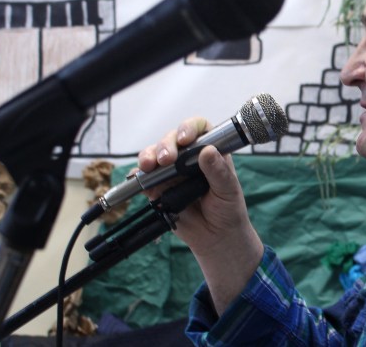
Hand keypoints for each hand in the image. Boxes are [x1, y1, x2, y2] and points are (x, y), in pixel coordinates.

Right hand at [138, 117, 263, 314]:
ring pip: (155, 155)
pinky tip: (136, 178)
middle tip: (166, 159)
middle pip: (172, 139)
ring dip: (149, 157)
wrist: (217, 237)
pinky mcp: (158, 188)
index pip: (199, 129)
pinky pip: (144, 178)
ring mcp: (172, 172)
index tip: (185, 139)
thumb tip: (207, 151)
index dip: (189, 128)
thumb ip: (218, 172)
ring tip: (148, 166)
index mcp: (210, 151)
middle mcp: (189, 157)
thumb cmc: (228, 209)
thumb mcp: (228, 190)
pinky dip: (138, 177)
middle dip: (166, 145)